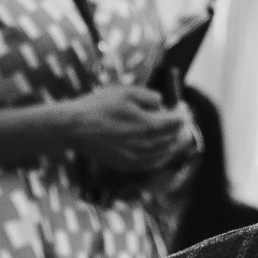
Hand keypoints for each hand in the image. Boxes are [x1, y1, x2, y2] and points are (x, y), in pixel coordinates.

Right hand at [60, 85, 183, 173]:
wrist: (73, 128)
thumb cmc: (98, 107)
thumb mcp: (126, 92)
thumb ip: (149, 96)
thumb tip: (163, 103)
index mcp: (147, 124)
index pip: (176, 122)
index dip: (182, 114)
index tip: (183, 109)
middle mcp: (145, 144)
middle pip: (173, 138)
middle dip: (181, 129)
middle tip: (184, 122)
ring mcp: (136, 157)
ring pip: (165, 153)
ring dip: (174, 144)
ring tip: (178, 136)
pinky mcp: (126, 165)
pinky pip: (152, 164)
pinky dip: (162, 157)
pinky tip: (163, 152)